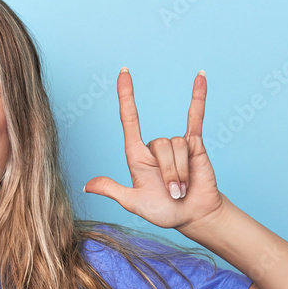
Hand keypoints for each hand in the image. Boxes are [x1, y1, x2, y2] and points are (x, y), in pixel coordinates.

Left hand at [83, 68, 226, 231]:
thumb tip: (86, 186)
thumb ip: (112, 190)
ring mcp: (175, 144)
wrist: (192, 215)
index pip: (129, 119)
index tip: (123, 72)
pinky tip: (200, 76)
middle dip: (169, 174)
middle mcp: (154, 147)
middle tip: (173, 193)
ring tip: (183, 188)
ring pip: (178, 146)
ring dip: (182, 172)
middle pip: (161, 146)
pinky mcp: (195, 143)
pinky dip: (198, 96)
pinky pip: (195, 116)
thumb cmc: (163, 211)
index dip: (126, 95)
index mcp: (136, 156)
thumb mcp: (134, 202)